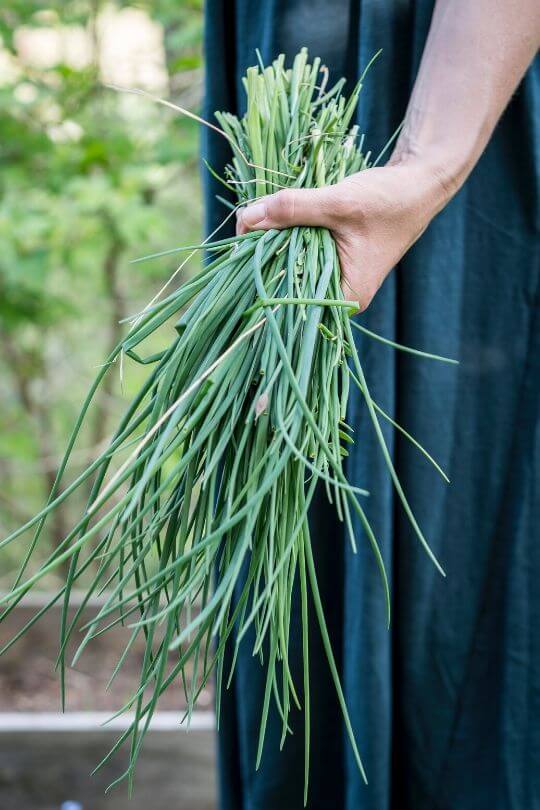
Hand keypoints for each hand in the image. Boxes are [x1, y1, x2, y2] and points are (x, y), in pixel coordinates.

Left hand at [237, 158, 449, 310]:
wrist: (418, 185)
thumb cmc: (388, 200)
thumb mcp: (338, 203)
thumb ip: (293, 209)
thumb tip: (247, 216)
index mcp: (344, 297)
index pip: (288, 297)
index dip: (260, 272)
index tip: (241, 243)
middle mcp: (337, 295)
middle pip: (284, 282)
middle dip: (262, 253)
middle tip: (246, 219)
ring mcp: (334, 278)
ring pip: (288, 265)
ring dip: (272, 240)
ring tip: (258, 214)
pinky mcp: (330, 260)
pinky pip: (297, 253)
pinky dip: (285, 234)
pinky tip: (274, 215)